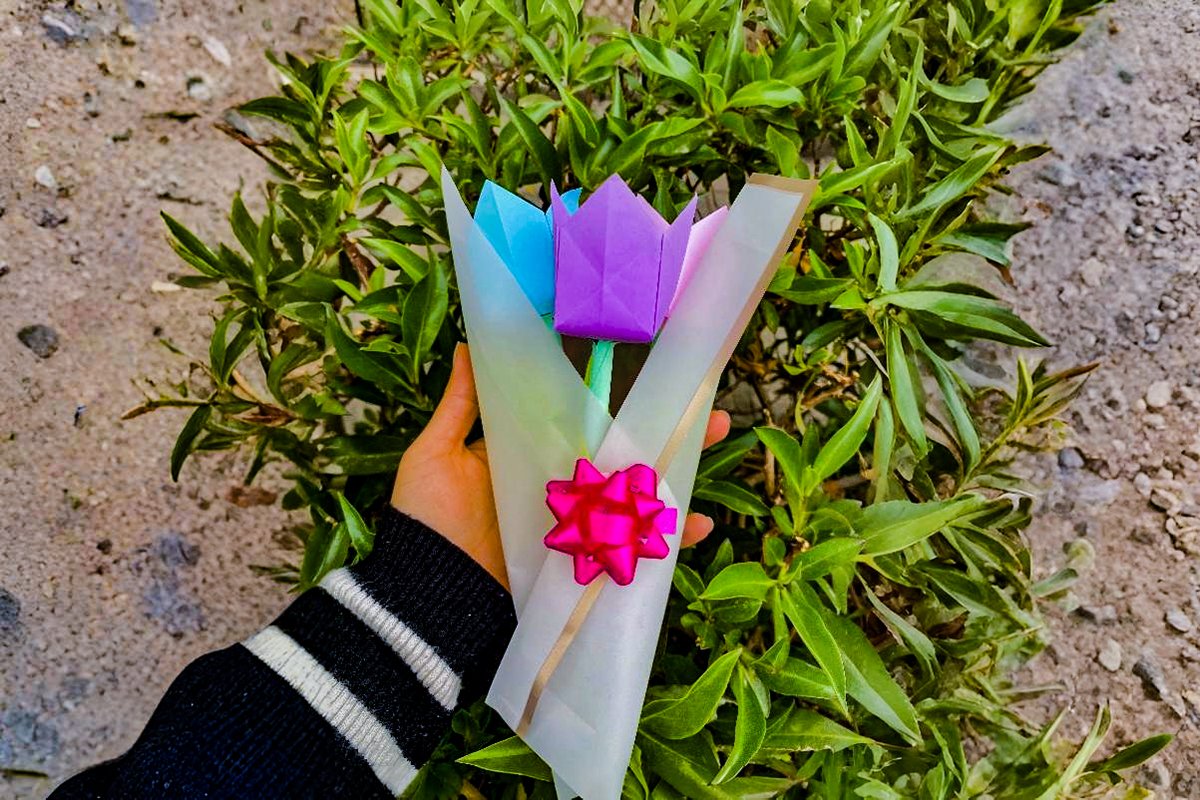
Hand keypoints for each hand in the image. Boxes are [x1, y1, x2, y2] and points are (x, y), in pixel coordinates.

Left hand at [391, 343, 732, 589]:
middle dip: (667, 435)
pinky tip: (696, 525)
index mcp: (529, 455)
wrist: (426, 593)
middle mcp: (561, 489)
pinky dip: (665, 541)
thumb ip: (461, 405)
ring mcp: (576, 526)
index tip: (654, 376)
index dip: (620, 401)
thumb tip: (471, 347)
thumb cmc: (427, 520)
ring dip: (678, 479)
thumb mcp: (438, 453)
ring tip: (709, 452)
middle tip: (708, 415)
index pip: (583, 421)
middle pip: (622, 457)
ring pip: (636, 498)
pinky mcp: (582, 562)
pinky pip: (630, 549)